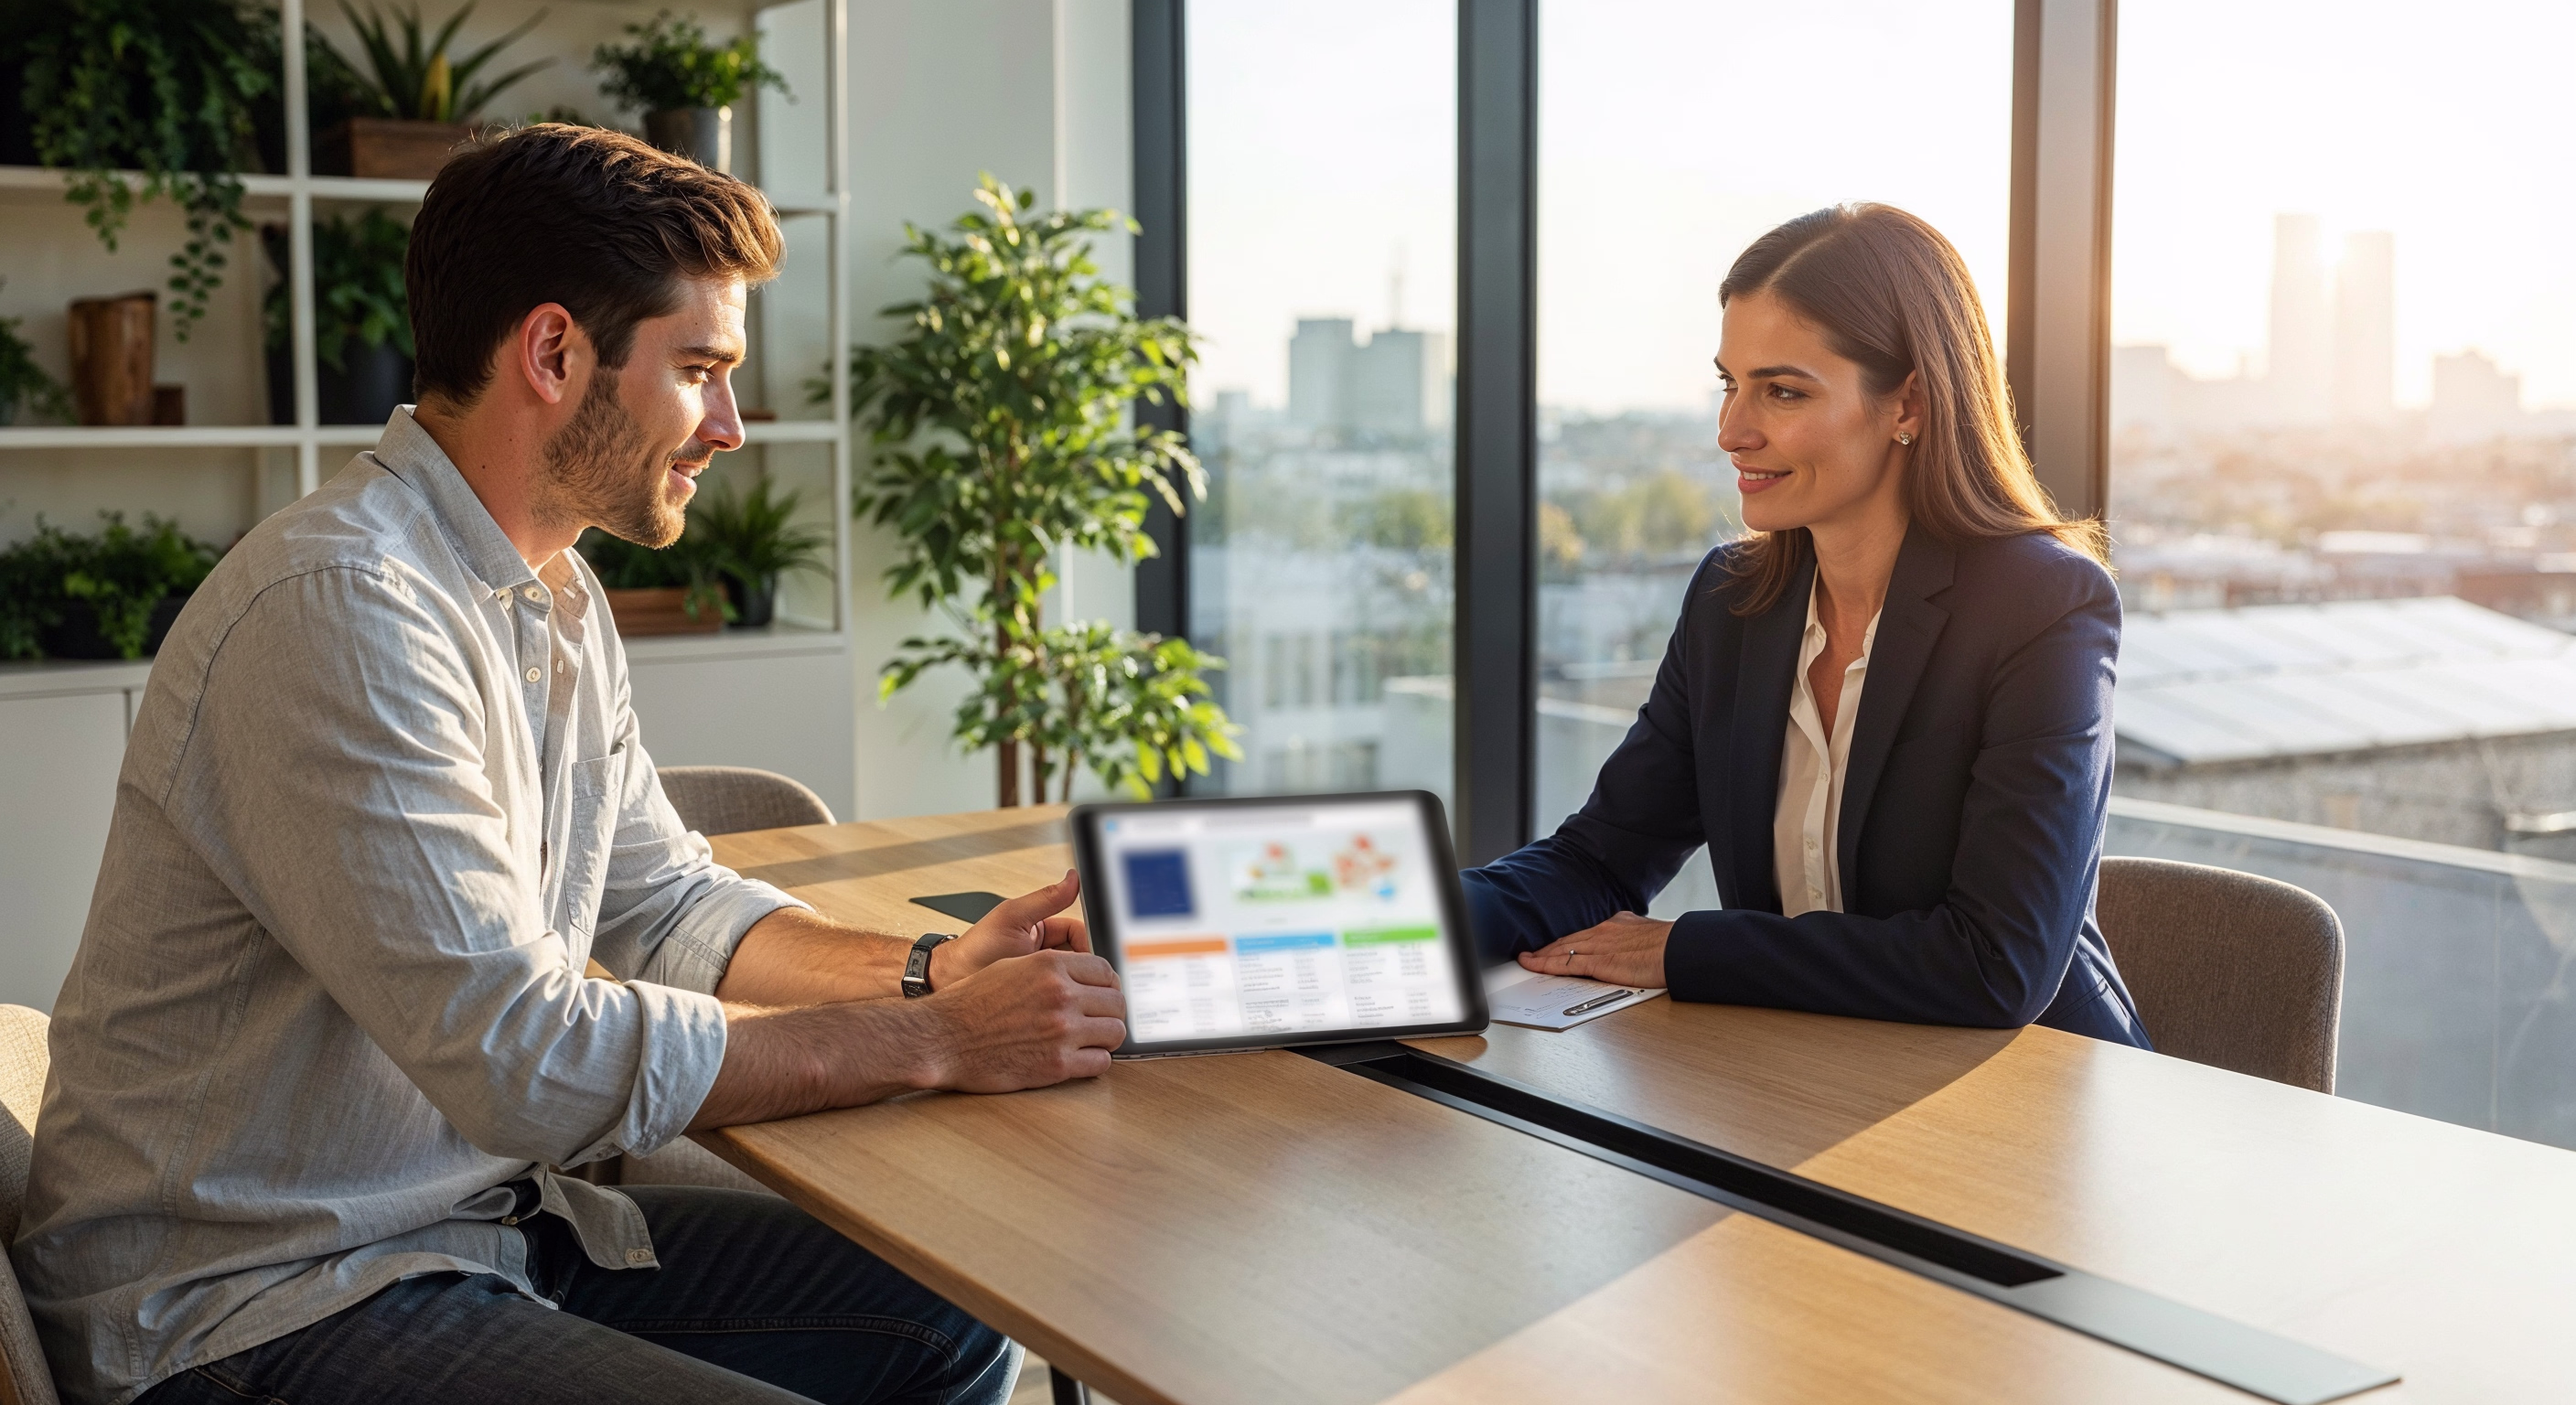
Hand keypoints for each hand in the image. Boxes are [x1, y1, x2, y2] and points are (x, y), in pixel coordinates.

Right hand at [922, 949, 1126, 1092]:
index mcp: (1050, 966)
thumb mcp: (1011, 966)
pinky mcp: (1056, 1065)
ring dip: (1107, 1037)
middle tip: (1100, 1019)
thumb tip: (1081, 974)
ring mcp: (1061, 1031)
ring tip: (1092, 1039)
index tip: (1104, 994)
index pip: (1106, 970)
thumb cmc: (970, 1004)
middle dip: (1111, 1011)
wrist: (942, 1039)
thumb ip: (1050, 968)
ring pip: (1115, 1032)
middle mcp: (1060, 995)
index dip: (1108, 984)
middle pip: (1116, 1001)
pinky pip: (1100, 1063)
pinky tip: (1081, 1058)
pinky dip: (1095, 1061)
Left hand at [930, 870, 1089, 989]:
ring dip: (1073, 986)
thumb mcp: (1013, 919)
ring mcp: (1039, 975)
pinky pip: (1059, 997)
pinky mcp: (1035, 996)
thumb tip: (1073, 877)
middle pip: (1080, 958)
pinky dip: (1062, 1000)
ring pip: (1072, 980)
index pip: (1079, 933)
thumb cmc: (975, 951)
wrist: (949, 984)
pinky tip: (1058, 1004)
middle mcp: (1043, 951)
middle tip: (1078, 982)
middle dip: (1082, 970)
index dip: (1087, 946)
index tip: (1091, 962)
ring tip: (1066, 994)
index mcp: (1042, 927)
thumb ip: (1045, 898)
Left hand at [1519, 911, 1670, 988]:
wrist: (1679, 949)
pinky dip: (1545, 964)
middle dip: (1548, 947)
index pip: (1584, 934)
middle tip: (1531, 953)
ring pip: (1561, 950)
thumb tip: (1632, 949)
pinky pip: (1564, 963)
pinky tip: (1533, 965)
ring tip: (1526, 960)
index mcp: (1617, 925)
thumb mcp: (1649, 936)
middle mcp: (1603, 931)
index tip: (1555, 945)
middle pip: (1568, 940)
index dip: (1567, 941)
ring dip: (1541, 956)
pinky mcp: (1598, 962)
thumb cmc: (1672, 947)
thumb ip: (1635, 942)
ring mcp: (1599, 946)